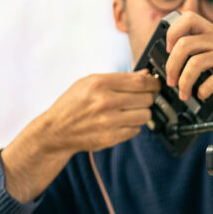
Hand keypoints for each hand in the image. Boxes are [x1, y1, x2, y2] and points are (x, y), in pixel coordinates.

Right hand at [0, 71, 159, 202]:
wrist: (56, 130)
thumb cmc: (74, 103)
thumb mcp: (90, 82)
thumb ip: (119, 79)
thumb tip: (146, 76)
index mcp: (100, 83)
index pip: (140, 82)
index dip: (153, 84)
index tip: (156, 85)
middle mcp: (105, 102)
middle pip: (146, 99)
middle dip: (146, 98)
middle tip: (139, 99)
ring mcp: (109, 121)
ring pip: (145, 116)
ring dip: (141, 113)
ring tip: (129, 111)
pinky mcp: (111, 137)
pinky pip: (136, 130)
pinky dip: (132, 126)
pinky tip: (120, 122)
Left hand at [163, 11, 212, 118]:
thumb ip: (198, 53)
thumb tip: (169, 58)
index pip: (188, 17)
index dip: (173, 32)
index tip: (168, 50)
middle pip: (186, 44)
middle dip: (172, 65)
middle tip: (171, 81)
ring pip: (195, 63)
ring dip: (184, 82)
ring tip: (184, 93)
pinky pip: (212, 79)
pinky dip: (202, 90)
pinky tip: (202, 95)